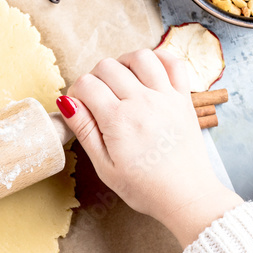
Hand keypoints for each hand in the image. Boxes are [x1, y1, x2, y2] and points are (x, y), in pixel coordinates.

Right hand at [58, 49, 241, 246]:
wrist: (186, 196)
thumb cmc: (145, 187)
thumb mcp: (105, 166)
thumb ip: (85, 130)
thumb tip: (66, 103)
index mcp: (118, 120)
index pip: (86, 84)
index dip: (75, 93)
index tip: (79, 108)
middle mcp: (143, 102)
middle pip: (107, 66)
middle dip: (95, 78)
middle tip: (97, 99)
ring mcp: (166, 97)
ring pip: (140, 57)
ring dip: (123, 63)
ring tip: (120, 81)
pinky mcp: (183, 99)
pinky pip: (173, 63)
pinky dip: (158, 59)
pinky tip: (147, 72)